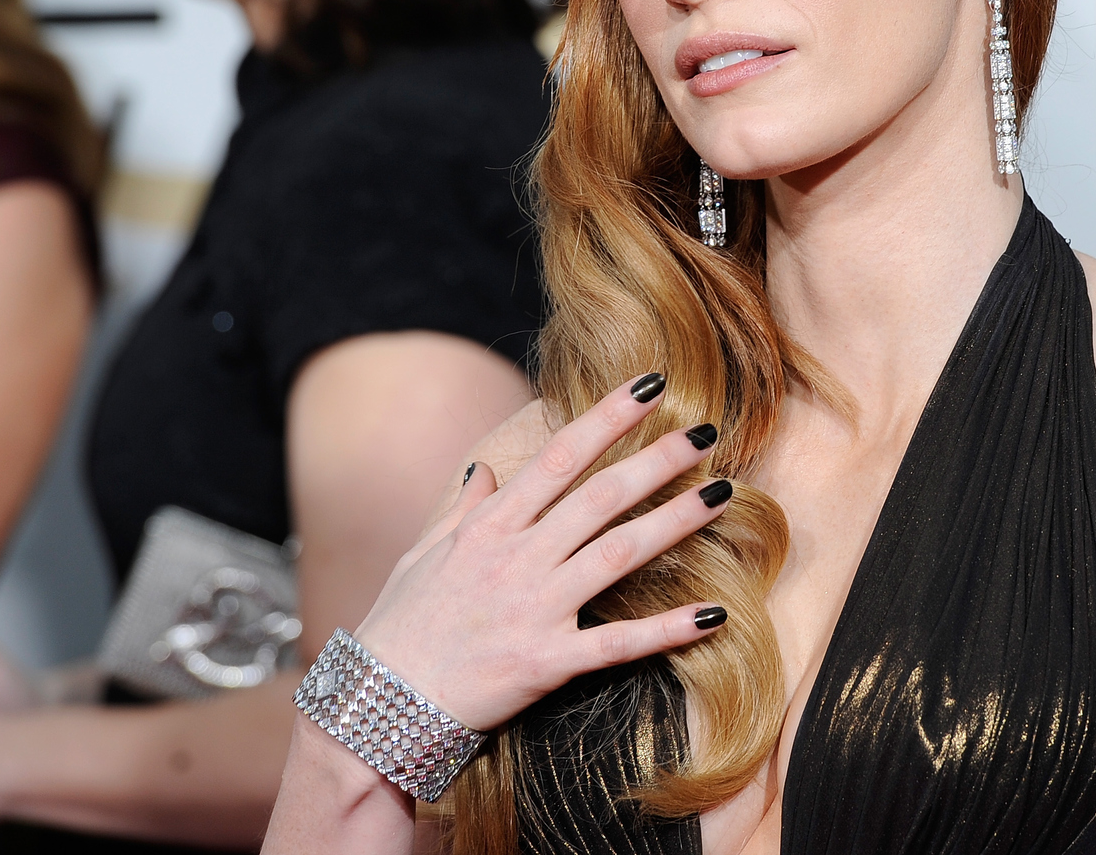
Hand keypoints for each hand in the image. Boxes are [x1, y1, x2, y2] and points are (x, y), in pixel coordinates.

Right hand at [350, 372, 730, 730]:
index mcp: (489, 527)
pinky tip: (713, 615)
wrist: (373, 709)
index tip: (651, 386)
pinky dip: (667, 629)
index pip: (559, 456)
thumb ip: (462, 509)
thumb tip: (486, 467)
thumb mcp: (421, 555)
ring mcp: (533, 609)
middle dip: (658, 460)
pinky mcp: (544, 663)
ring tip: (722, 496)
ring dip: (675, 523)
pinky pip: (617, 643)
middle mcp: (516, 558)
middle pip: (600, 496)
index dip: (608, 417)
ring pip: (618, 554)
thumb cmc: (398, 629)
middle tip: (706, 431)